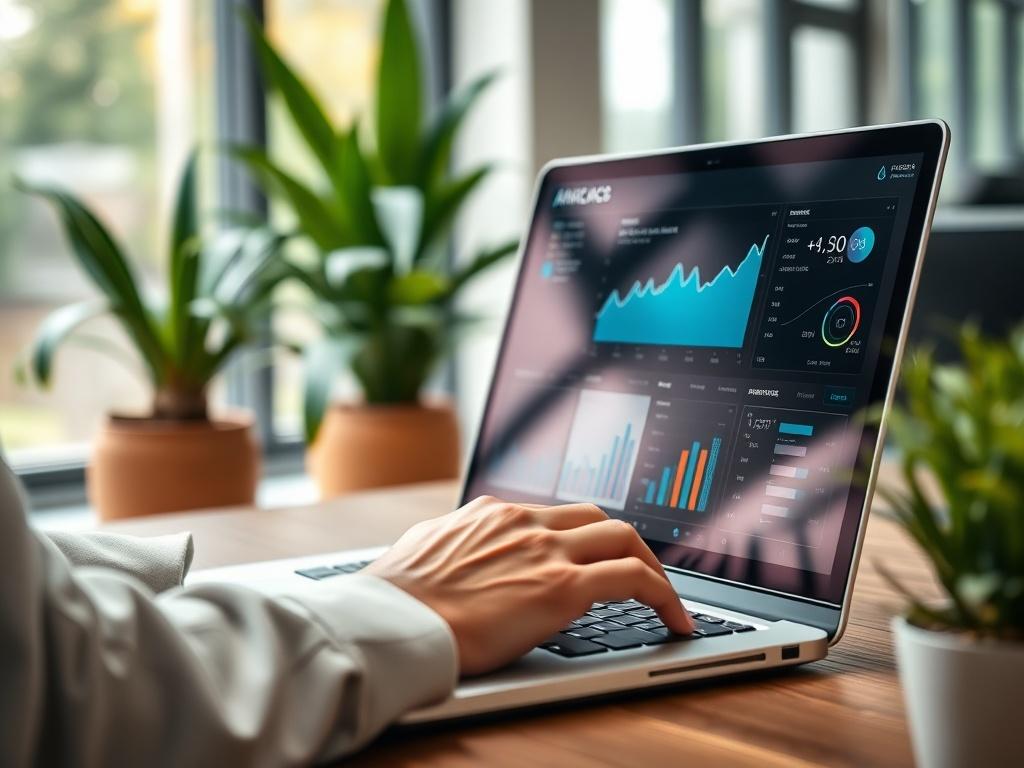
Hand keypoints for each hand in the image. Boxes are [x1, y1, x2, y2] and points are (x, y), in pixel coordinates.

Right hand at [365, 496, 693, 674]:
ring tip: (666, 596)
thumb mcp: (426, 554)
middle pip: (597, 515)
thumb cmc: (397, 599)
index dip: (584, 535)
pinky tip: (676, 619)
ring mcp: (546, 549)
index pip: (556, 514)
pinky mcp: (563, 586)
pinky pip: (633, 578)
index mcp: (492, 513)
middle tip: (640, 571)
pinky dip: (664, 594)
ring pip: (623, 536)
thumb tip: (458, 556)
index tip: (595, 556)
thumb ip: (456, 547)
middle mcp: (524, 522)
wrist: (392, 621)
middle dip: (625, 542)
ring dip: (651, 563)